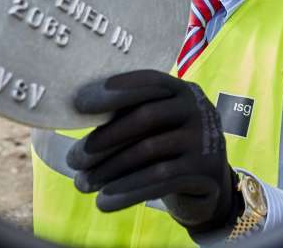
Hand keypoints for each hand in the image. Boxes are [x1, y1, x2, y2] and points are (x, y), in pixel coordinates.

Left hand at [66, 70, 243, 235]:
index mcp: (183, 90)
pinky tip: (104, 201)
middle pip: (146, 116)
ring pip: (149, 150)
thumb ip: (129, 116)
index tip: (79, 104)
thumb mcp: (157, 127)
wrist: (208, 185)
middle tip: (73, 159)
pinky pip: (160, 179)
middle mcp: (198, 108)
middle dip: (105, 138)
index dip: (116, 89)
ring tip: (82, 185)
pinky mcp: (205, 170)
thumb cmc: (169, 148)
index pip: (149, 81)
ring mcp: (205, 139)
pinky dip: (128, 190)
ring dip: (110, 168)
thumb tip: (76, 118)